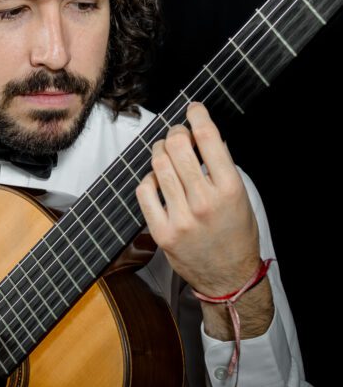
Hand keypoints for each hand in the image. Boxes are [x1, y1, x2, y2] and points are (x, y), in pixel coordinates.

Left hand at [134, 102, 260, 295]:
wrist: (228, 277)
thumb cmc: (236, 235)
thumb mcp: (241, 198)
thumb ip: (222, 168)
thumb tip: (204, 136)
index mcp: (230, 190)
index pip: (209, 140)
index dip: (198, 116)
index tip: (193, 108)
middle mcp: (205, 202)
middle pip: (178, 148)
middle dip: (176, 132)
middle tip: (177, 132)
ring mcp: (181, 218)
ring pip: (159, 166)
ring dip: (160, 151)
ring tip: (165, 151)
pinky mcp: (162, 231)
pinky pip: (145, 191)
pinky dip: (149, 178)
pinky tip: (157, 179)